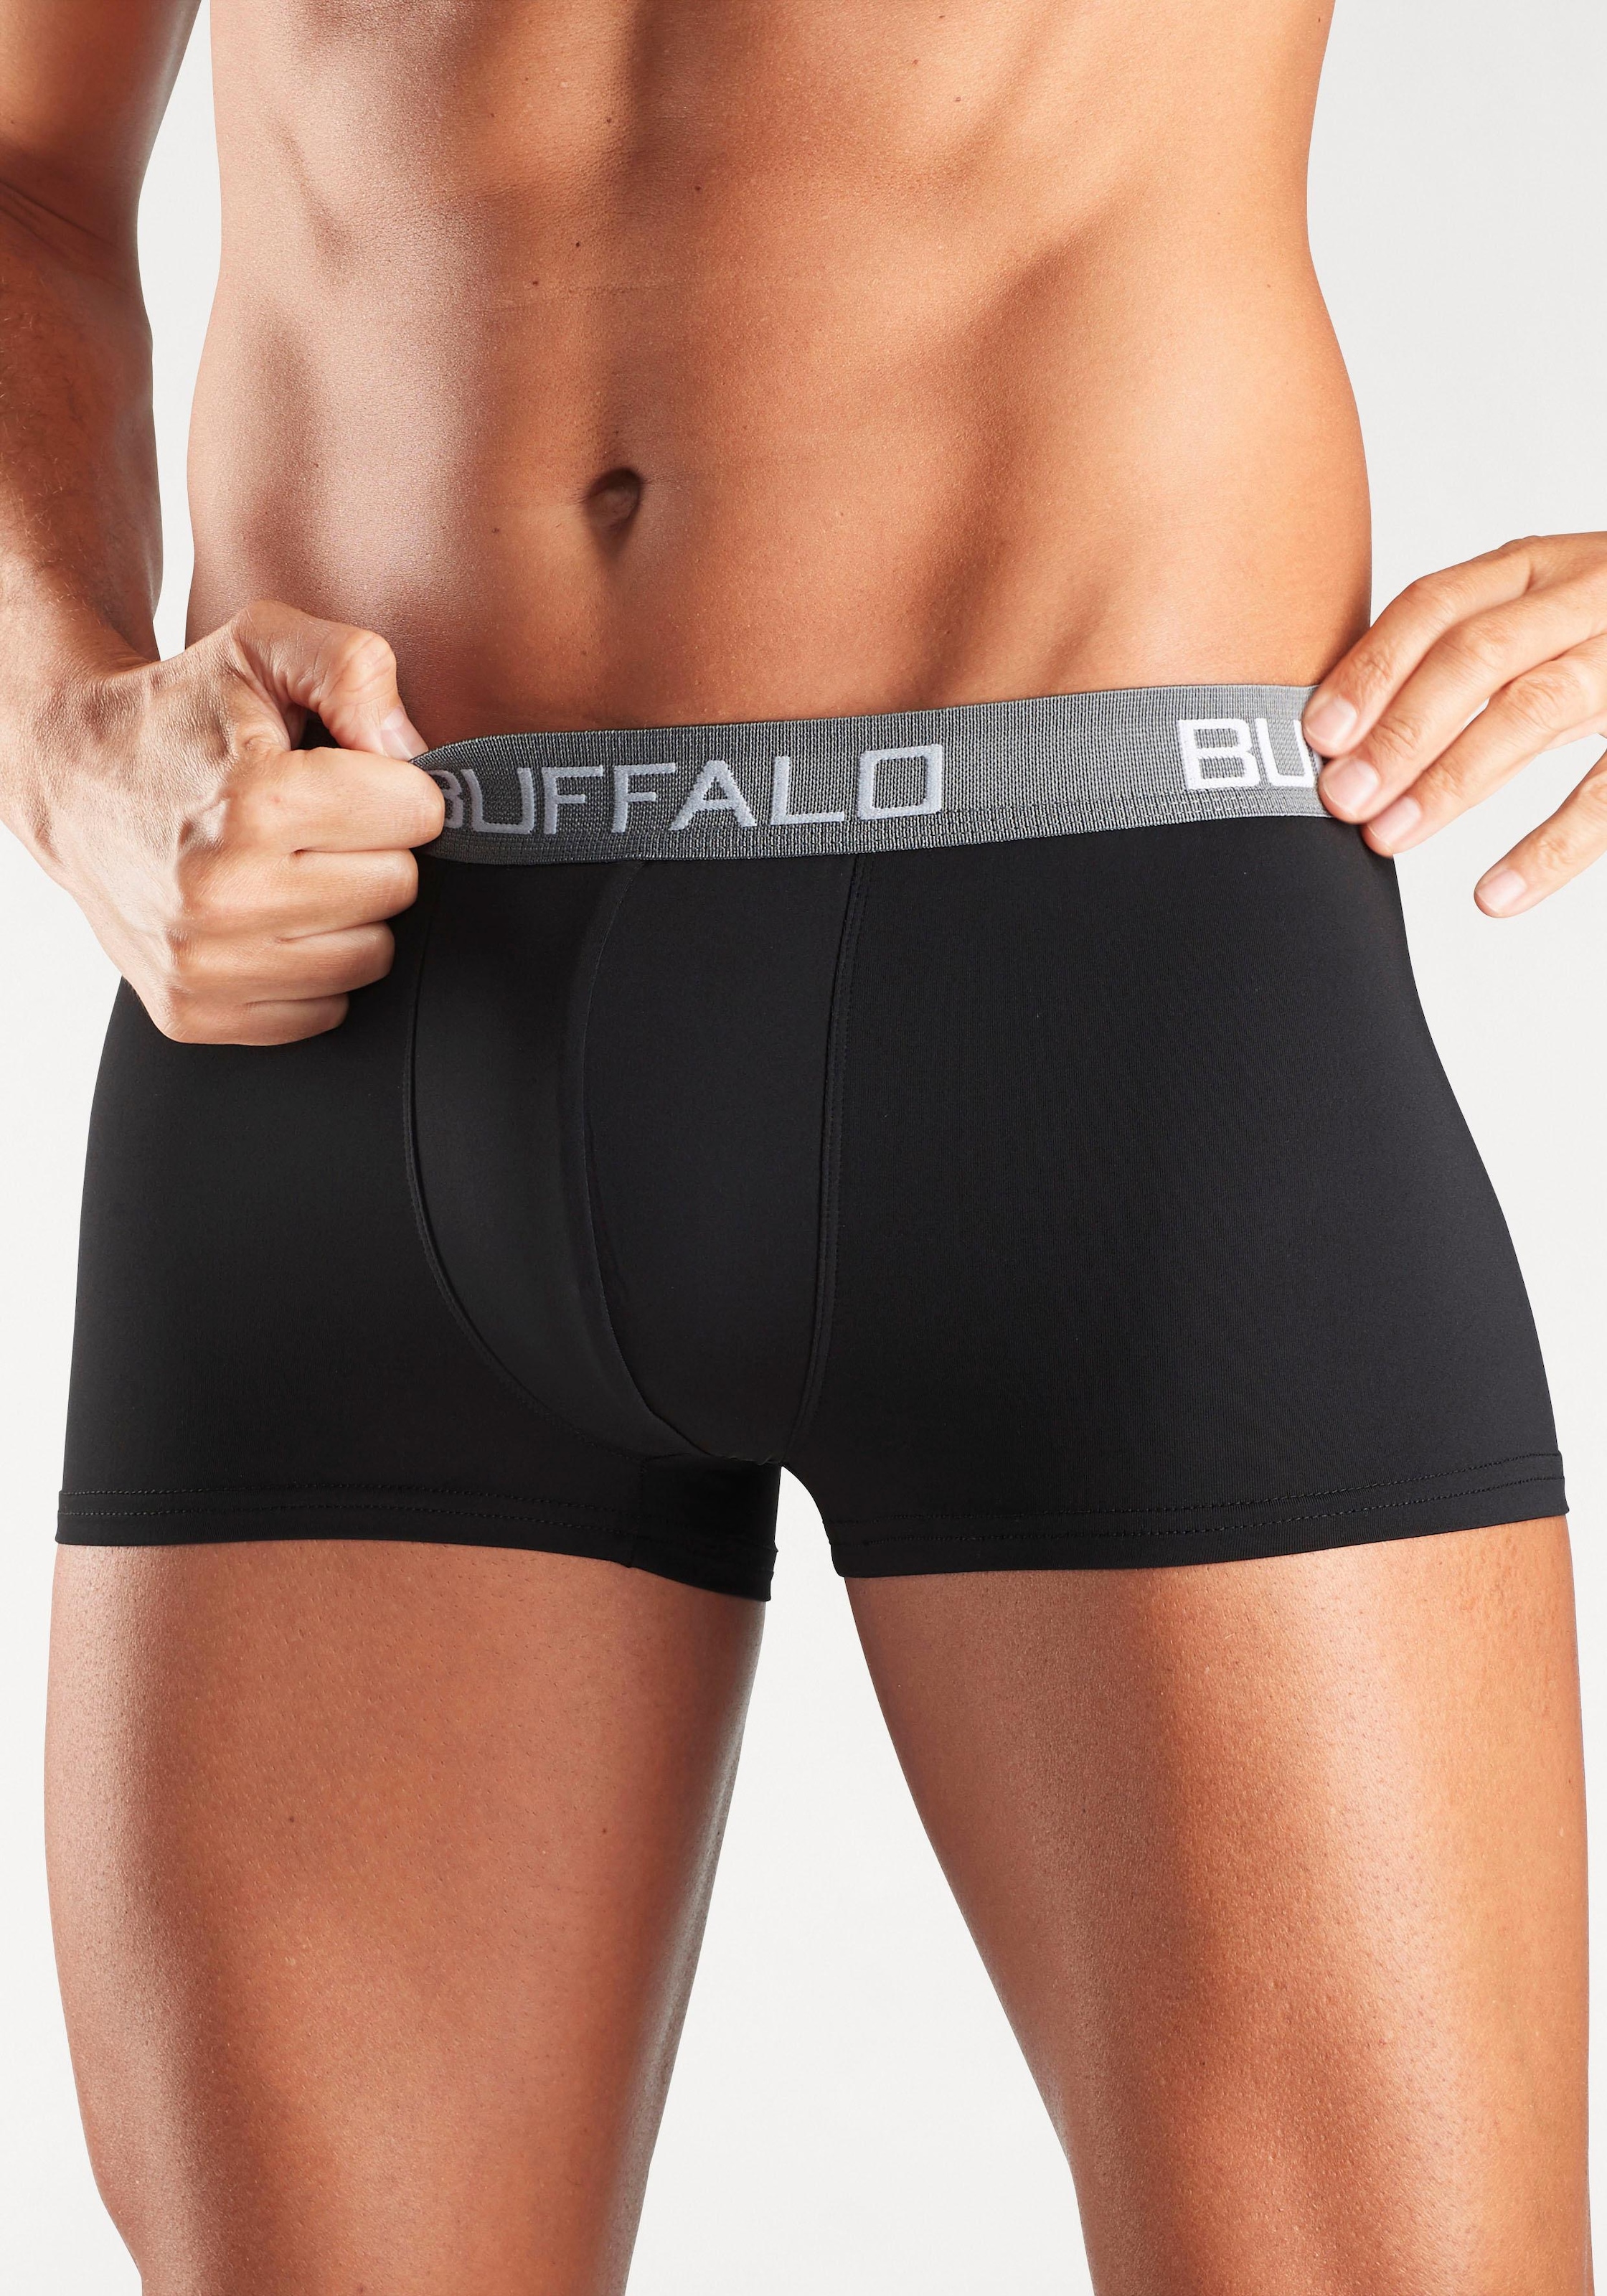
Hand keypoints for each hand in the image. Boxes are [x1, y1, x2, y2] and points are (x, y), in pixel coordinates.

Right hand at [7, 600, 445, 1042]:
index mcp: (255, 800)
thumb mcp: (262, 646)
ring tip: (292, 868)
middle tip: (314, 822)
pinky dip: (310, 968)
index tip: (347, 775)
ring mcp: (204, 963)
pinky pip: (322, 1010)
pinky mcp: (193, 1011)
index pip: (419, 813)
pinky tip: (268, 919)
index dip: (394, 785)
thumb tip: (415, 751)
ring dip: (347, 913)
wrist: (70, 780)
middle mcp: (226, 892)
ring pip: (369, 956)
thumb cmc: (178, 715)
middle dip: (372, 847)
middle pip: (398, 887)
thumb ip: (353, 668)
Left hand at [1303, 533, 1606, 913]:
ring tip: (1389, 835)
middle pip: (1480, 657)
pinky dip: (1551, 847)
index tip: (1318, 734)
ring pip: (1537, 711)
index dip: (1372, 669)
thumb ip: (1458, 658)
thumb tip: (1346, 743)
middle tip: (1341, 798)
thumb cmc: (1597, 631)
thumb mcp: (1531, 618)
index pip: (1437, 606)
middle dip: (1400, 731)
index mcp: (1536, 566)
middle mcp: (1588, 597)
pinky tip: (1494, 895)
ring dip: (1453, 780)